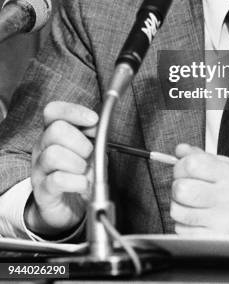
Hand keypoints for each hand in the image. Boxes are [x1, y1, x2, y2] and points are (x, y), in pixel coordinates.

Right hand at [26, 101, 97, 236]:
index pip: (53, 111)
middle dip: (80, 141)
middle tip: (89, 154)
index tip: (93, 120)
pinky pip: (57, 180)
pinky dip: (76, 182)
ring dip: (77, 163)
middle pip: (55, 130)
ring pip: (53, 154)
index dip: (74, 111)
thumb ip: (95, 137)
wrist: (67, 207)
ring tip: (84, 171)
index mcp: (53, 133)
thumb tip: (99, 128)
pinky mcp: (42, 191)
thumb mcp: (90, 151)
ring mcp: (40, 169)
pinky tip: (82, 184)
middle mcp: (42, 148)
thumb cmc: (78, 174)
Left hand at [170, 144, 228, 235]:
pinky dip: (183, 222)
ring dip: (178, 205)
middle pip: (181, 189)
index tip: (184, 168)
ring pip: (177, 211)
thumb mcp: (223, 164)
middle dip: (177, 185)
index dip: (181, 165)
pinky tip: (196, 217)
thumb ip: (199, 155)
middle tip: (185, 185)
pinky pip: (181, 229)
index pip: (191, 164)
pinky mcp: (213, 239)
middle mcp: (227, 198)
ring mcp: (221, 221)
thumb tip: (179, 150)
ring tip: (190, 202)